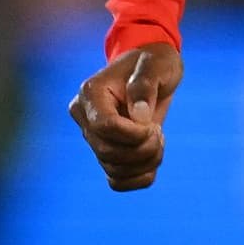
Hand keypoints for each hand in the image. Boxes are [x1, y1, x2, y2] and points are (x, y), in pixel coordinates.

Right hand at [70, 42, 182, 189]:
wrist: (152, 70)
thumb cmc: (153, 63)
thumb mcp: (156, 65)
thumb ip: (145, 86)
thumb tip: (139, 117)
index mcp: (90, 93)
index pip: (104, 127)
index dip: (134, 134)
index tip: (153, 124)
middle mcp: (85, 117)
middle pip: (108, 152)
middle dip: (143, 149)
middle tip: (159, 131)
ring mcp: (93, 137)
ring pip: (113, 169)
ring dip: (145, 163)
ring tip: (158, 141)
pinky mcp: (106, 152)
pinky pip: (117, 181)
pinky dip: (140, 178)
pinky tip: (153, 161)